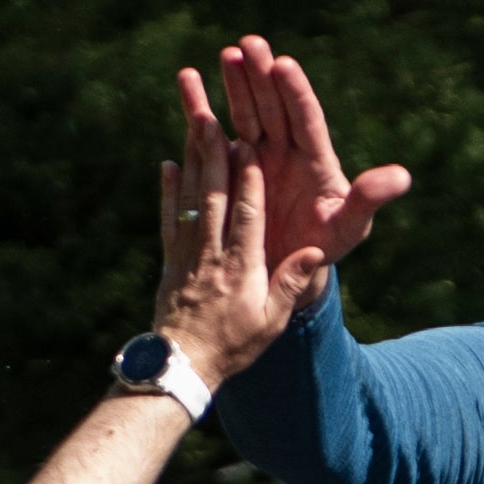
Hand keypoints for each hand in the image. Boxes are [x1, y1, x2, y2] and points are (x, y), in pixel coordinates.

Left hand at [152, 90, 292, 391]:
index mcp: (241, 268)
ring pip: (191, 199)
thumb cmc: (233, 346)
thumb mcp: (270, 321)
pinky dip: (169, 190)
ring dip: (192, 160)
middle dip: (213, 155)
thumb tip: (316, 253)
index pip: (246, 216)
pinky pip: (170, 218)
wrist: (182, 366)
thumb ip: (290, 285)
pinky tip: (168, 163)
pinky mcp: (170, 259)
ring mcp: (187, 254)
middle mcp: (211, 255)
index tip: (248, 145)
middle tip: (210, 117)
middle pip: (214, 197)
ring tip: (193, 124)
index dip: (247, 180)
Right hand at [214, 32, 409, 307]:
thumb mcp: (349, 226)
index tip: (284, 65)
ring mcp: (256, 154)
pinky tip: (188, 78)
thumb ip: (369, 199)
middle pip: (274, 106)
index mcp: (315, 160)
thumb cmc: (323, 246)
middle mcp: (286, 150)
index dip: (296, 93)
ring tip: (228, 54)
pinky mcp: (229, 164)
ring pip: (246, 111)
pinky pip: (213, 132)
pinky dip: (200, 107)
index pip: (306, 119)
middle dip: (263, 76)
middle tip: (251, 44)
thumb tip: (403, 177)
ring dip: (237, 83)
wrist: (286, 267)